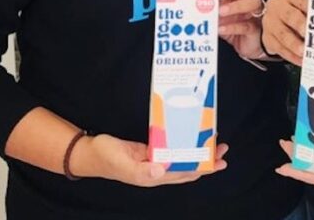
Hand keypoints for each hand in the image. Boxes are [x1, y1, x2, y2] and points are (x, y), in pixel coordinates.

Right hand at [70, 133, 227, 186]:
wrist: (91, 152)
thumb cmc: (106, 158)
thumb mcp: (123, 164)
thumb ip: (142, 170)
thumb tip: (162, 171)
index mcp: (153, 176)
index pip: (184, 173)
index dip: (202, 168)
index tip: (218, 160)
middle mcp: (157, 170)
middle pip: (188, 167)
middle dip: (206, 160)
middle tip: (223, 148)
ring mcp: (154, 161)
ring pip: (182, 158)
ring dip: (198, 152)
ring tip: (213, 143)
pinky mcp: (150, 150)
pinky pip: (172, 148)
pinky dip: (183, 143)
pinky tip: (191, 137)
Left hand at [218, 0, 265, 58]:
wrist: (245, 44)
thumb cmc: (234, 24)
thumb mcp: (223, 11)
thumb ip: (217, 2)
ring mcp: (258, 14)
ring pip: (253, 4)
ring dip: (236, 6)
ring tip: (221, 12)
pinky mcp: (256, 30)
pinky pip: (247, 26)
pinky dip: (233, 27)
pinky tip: (221, 28)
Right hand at [262, 0, 307, 65]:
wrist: (276, 17)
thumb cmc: (297, 10)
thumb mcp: (304, 4)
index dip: (308, 7)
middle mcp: (276, 5)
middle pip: (289, 15)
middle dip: (300, 25)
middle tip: (309, 35)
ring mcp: (270, 21)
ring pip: (282, 33)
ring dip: (294, 44)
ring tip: (305, 52)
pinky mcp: (267, 37)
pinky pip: (279, 48)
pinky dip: (291, 55)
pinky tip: (301, 60)